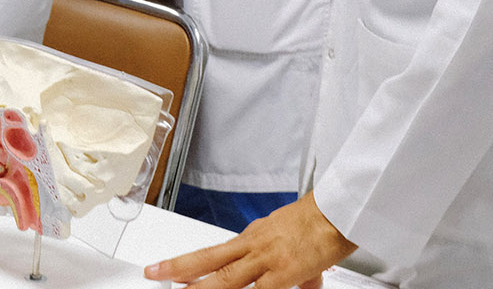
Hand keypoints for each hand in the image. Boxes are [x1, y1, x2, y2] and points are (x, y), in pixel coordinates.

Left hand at [146, 193, 353, 288]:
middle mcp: (252, 246)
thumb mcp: (294, 242)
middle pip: (207, 259)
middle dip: (177, 268)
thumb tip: (302, 284)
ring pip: (225, 276)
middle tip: (153, 273)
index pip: (214, 252)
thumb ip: (291, 267)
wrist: (339, 210)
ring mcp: (266, 259)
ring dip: (201, 287)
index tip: (172, 271)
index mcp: (252, 238)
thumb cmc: (321, 221)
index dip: (190, 263)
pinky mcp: (285, 272)